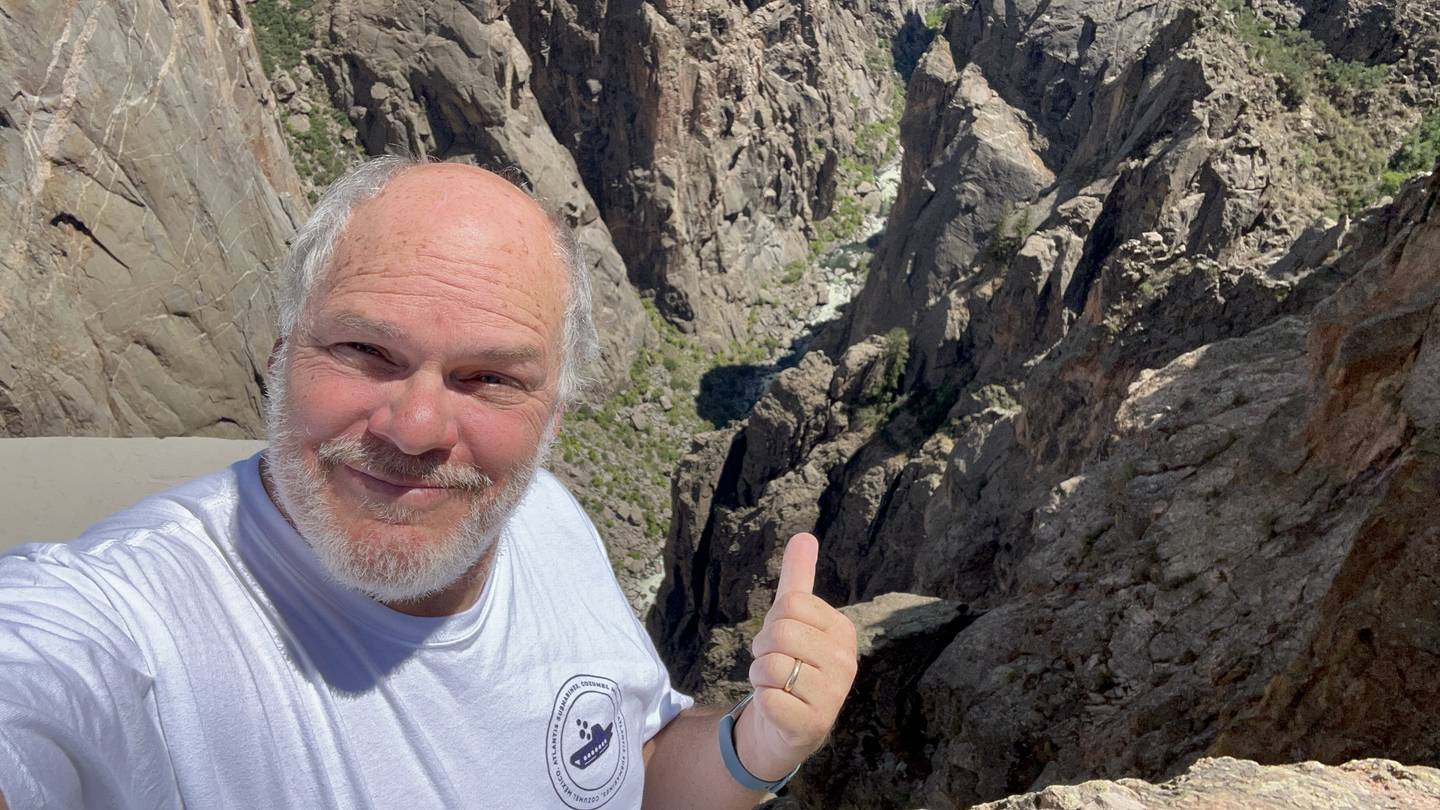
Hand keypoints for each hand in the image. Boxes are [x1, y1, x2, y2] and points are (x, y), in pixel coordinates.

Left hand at [735, 533, 857, 780]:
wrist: (785, 725)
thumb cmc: (791, 666)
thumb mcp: (793, 620)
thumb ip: (798, 578)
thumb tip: (804, 536)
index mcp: (843, 630)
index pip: (790, 604)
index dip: (773, 622)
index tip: (783, 642)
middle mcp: (846, 661)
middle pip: (779, 632)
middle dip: (763, 649)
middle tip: (775, 665)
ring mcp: (834, 695)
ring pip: (771, 665)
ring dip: (760, 677)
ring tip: (777, 687)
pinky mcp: (814, 724)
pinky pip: (770, 699)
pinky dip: (763, 702)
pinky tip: (780, 708)